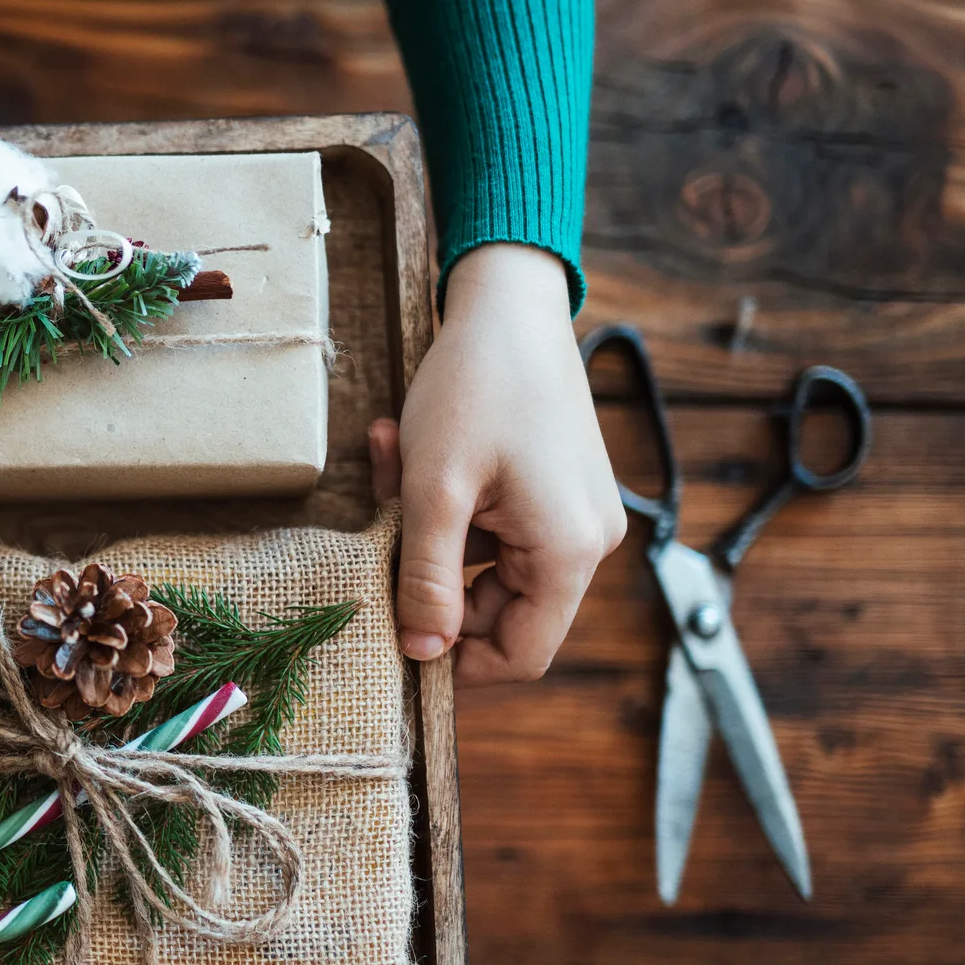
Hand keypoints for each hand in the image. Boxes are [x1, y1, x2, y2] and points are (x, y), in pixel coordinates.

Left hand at [366, 243, 623, 686]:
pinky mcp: (555, 490)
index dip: (456, 663)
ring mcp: (573, 515)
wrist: (510, 302)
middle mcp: (585, 542)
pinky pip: (492, 524)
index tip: (396, 635)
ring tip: (392, 459)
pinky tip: (405, 445)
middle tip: (378, 524)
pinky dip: (446, 500)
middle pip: (498, 611)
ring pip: (483, 564)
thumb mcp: (435, 490)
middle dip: (426, 575)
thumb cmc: (476, 387)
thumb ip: (426, 580)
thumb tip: (421, 653)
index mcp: (568, 553)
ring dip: (426, 529)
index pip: (520, 655)